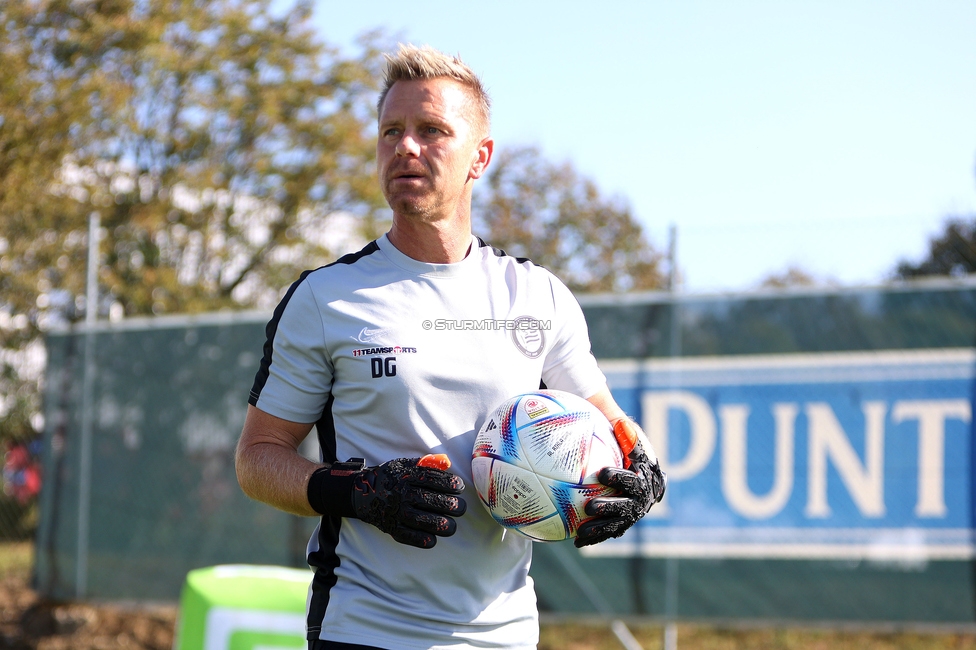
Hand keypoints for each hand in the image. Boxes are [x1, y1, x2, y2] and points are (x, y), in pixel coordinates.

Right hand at [350, 454, 466, 548]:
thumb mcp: (405, 464)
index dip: (450, 484)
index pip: (433, 479)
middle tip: (461, 508)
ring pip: (422, 520)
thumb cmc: (391, 477)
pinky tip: (433, 540)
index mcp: (407, 476)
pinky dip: (421, 539)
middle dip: (451, 506)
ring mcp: (395, 511)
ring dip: (441, 525)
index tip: (460, 487)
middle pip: (431, 500)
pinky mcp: (390, 526)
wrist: (362, 492)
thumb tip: (447, 463)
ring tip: (452, 527)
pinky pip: (407, 535)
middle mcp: (402, 493)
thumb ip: (426, 463)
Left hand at [575, 418, 665, 547]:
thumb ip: (623, 429)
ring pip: (619, 522)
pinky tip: (576, 541)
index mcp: (647, 475)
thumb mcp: (624, 432)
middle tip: (590, 506)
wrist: (632, 464)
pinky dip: (595, 537)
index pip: (635, 476)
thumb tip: (622, 425)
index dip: (621, 477)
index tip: (602, 473)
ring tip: (581, 532)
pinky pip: (609, 530)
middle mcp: (645, 496)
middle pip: (629, 504)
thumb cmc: (622, 442)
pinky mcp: (623, 521)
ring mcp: (634, 511)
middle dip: (610, 507)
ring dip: (600, 528)